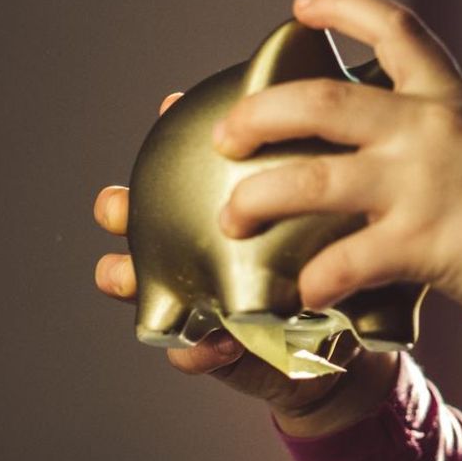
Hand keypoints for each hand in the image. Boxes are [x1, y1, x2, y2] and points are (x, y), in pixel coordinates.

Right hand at [93, 94, 394, 432]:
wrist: (347, 351)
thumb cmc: (342, 278)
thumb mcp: (344, 230)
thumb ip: (334, 190)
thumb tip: (343, 125)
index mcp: (230, 215)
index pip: (191, 169)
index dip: (173, 138)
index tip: (169, 108)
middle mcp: (202, 251)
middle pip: (143, 220)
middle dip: (119, 208)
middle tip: (115, 204)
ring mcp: (199, 300)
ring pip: (141, 283)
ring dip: (127, 277)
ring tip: (124, 273)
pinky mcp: (213, 350)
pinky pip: (186, 351)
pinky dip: (196, 349)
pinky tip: (217, 342)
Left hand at [212, 0, 461, 337]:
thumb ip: (442, 139)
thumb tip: (393, 160)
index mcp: (447, 97)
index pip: (392, 28)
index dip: (340, 9)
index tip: (301, 7)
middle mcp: (427, 128)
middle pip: (319, 99)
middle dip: (258, 113)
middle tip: (225, 135)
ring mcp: (421, 184)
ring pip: (312, 178)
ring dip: (259, 197)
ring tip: (232, 219)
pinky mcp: (422, 241)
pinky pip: (346, 260)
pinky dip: (315, 279)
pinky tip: (303, 293)